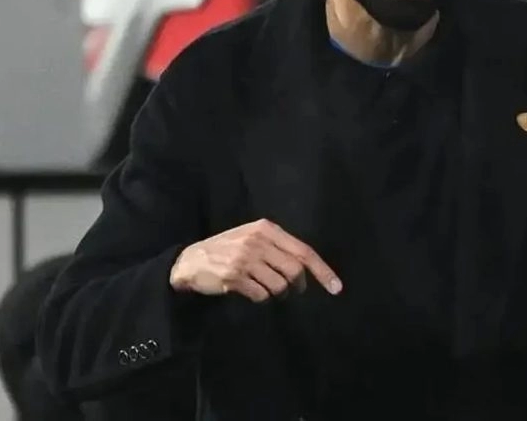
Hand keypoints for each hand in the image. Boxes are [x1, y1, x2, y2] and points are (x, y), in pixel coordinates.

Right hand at [169, 219, 341, 301]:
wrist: (190, 260)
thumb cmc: (227, 249)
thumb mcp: (252, 238)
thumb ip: (278, 247)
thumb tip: (306, 269)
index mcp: (266, 229)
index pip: (303, 251)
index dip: (323, 271)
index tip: (337, 287)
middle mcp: (257, 241)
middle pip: (295, 270)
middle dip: (298, 285)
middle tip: (292, 290)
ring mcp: (245, 259)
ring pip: (279, 286)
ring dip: (278, 293)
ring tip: (266, 288)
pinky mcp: (234, 277)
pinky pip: (261, 295)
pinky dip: (261, 298)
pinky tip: (250, 291)